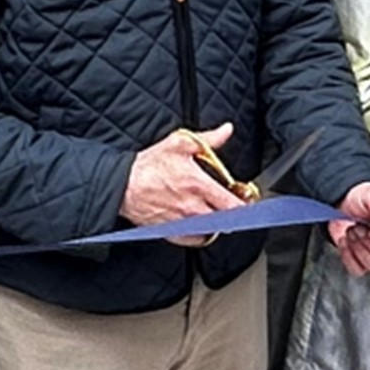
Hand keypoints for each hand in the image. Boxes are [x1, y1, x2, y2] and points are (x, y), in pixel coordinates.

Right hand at [124, 126, 249, 238]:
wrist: (123, 186)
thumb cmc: (149, 165)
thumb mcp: (179, 143)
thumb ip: (208, 139)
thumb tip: (227, 130)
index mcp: (198, 185)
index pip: (233, 204)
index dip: (245, 204)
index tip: (246, 199)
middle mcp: (193, 208)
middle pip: (226, 219)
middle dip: (231, 212)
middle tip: (229, 202)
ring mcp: (183, 223)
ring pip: (212, 230)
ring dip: (217, 222)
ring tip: (213, 210)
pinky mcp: (173, 233)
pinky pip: (196, 239)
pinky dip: (201, 232)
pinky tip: (199, 220)